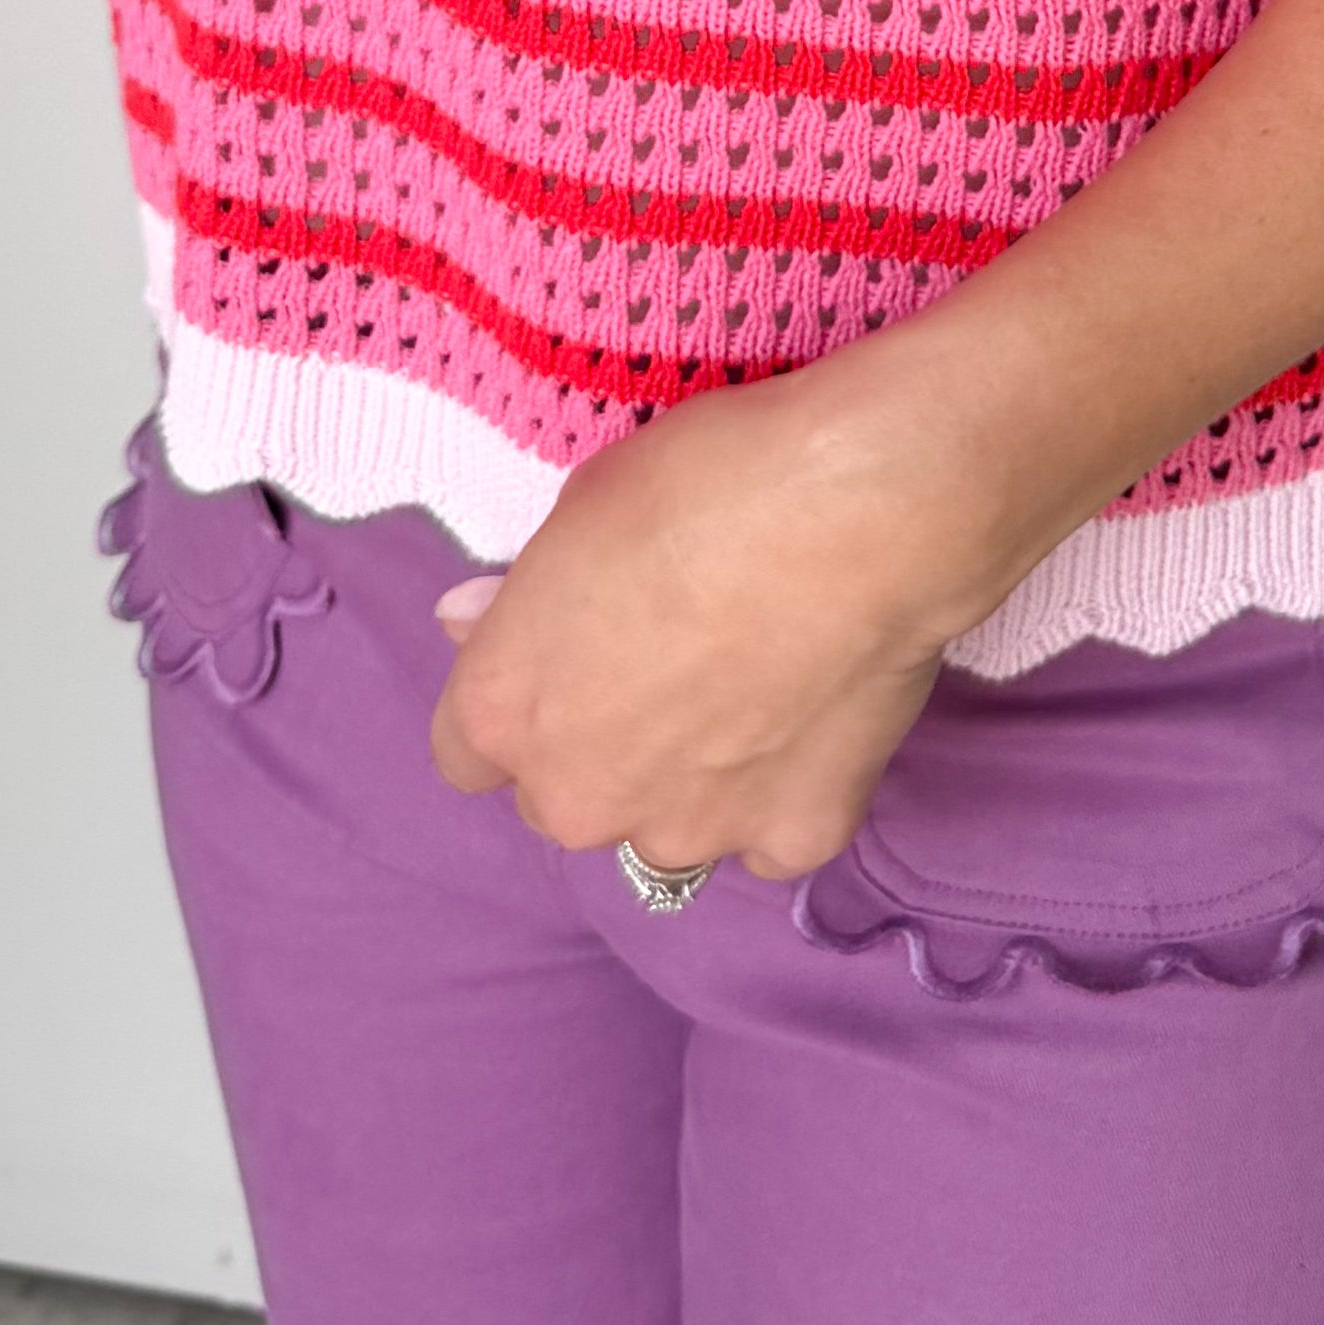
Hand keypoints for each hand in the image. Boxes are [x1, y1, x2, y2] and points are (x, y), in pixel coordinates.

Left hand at [428, 363, 999, 877]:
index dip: (523, 702)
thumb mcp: (579, 509)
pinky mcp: (791, 840)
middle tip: (677, 667)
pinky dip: (785, 795)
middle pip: (567, 799)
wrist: (855, 514)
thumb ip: (522, 598)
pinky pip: (770, 836)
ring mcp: (689, 832)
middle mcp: (581, 798)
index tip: (569, 661)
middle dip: (605, 751)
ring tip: (760, 693)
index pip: (468, 751)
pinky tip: (814, 721)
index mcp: (506, 712)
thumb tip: (469, 625)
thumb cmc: (702, 484)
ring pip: (669, 829)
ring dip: (693, 783)